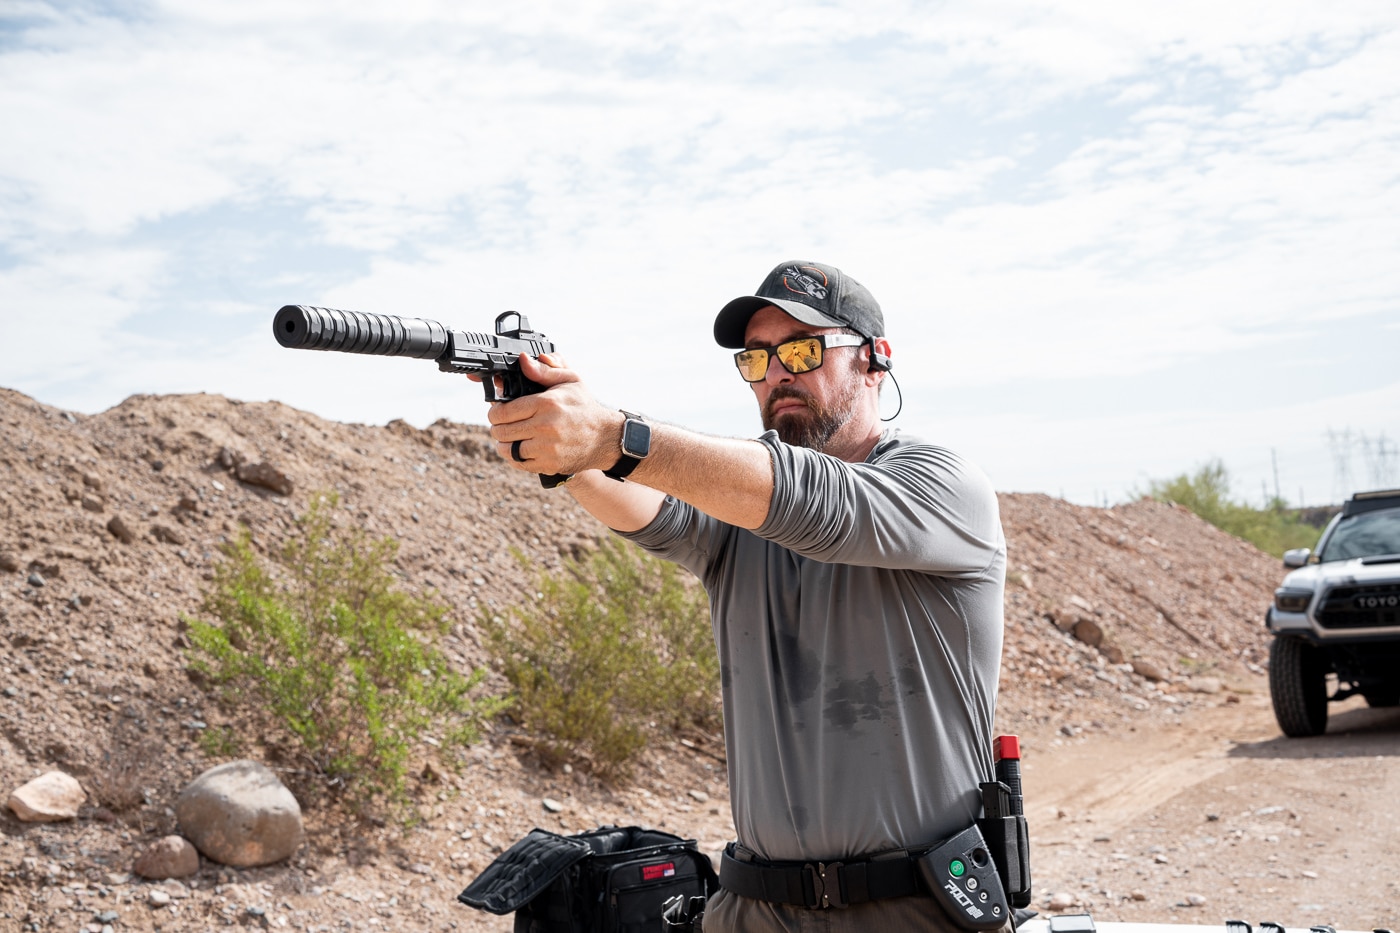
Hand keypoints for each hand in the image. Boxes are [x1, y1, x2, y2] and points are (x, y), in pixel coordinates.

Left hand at [485, 354, 620, 476]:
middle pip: (502, 431)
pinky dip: (515, 457)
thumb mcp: (569, 381)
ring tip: (509, 438)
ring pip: (508, 450)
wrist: (605, 437)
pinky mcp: (549, 464)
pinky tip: (520, 449)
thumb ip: (544, 371)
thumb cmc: (585, 407)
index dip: (494, 412)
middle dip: (497, 427)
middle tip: (502, 425)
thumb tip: (524, 360)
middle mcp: (545, 426)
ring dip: (504, 444)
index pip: (503, 411)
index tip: (496, 412)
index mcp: (547, 403)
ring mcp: (547, 448)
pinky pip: (520, 463)